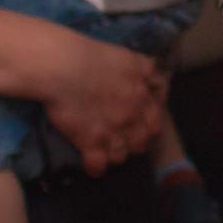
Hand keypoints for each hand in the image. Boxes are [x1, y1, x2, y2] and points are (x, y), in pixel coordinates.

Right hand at [40, 37, 163, 174]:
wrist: (64, 66)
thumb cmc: (93, 55)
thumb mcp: (129, 57)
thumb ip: (144, 69)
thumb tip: (150, 74)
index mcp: (142, 94)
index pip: (158, 116)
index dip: (152, 121)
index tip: (144, 122)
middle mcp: (132, 115)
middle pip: (144, 139)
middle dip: (138, 140)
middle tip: (126, 138)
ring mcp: (113, 131)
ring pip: (122, 155)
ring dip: (116, 154)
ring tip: (106, 149)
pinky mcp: (91, 142)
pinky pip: (98, 165)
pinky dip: (96, 167)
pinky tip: (91, 163)